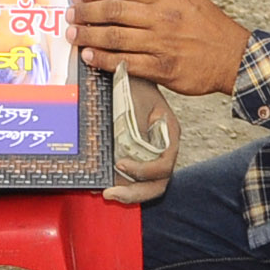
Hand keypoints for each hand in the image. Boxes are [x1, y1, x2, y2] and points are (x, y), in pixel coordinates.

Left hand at [74, 0, 249, 97]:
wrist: (234, 56)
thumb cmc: (209, 26)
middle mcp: (163, 17)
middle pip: (113, 11)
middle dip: (86, 12)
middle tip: (69, 13)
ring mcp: (162, 44)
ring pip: (115, 37)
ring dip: (88, 35)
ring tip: (72, 34)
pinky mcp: (163, 69)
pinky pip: (126, 63)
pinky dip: (104, 59)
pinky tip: (90, 56)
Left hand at [104, 71, 181, 205]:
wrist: (127, 76)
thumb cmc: (134, 84)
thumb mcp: (135, 102)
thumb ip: (135, 127)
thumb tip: (124, 154)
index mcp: (169, 135)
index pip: (164, 166)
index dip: (144, 171)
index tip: (120, 164)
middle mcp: (162, 149)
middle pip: (156, 184)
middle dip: (134, 193)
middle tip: (110, 194)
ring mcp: (149, 155)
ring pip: (145, 185)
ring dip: (125, 192)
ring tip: (104, 192)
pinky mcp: (135, 156)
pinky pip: (131, 177)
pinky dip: (118, 183)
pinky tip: (101, 182)